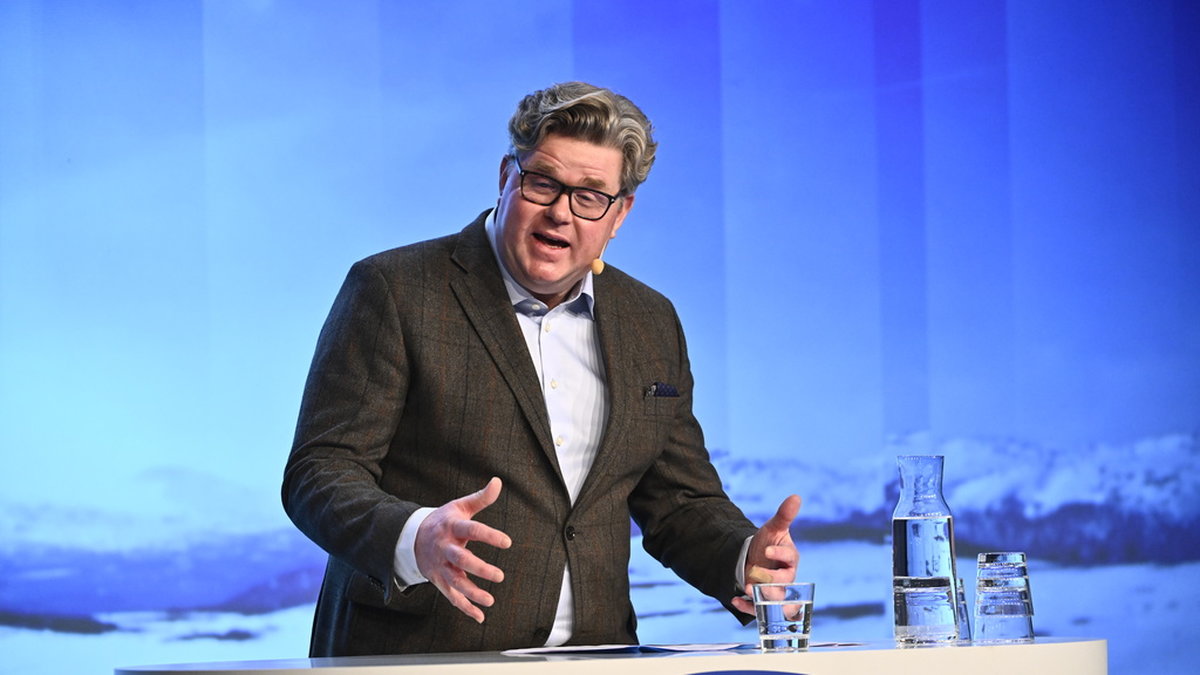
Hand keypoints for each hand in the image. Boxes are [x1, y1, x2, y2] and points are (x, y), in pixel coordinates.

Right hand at [414, 477, 511, 622]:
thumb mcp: (459, 506)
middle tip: (500, 576)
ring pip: (455, 582)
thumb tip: (498, 482)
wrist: (412, 538)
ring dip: (472, 593)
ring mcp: (440, 566)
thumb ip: (480, 498)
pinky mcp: (439, 580)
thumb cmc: (444, 520)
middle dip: (479, 569)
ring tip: (490, 600)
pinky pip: (451, 596)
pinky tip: (480, 616)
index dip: (489, 535)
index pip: (472, 530)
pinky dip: (465, 607)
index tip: (507, 542)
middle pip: (461, 560)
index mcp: (452, 527)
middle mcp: (445, 548)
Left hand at [731, 494, 801, 614]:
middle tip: (755, 575)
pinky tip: (735, 599)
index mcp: (791, 559)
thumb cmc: (768, 543)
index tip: (766, 550)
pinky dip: (747, 606)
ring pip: (775, 599)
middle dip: (770, 581)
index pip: (790, 558)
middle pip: (784, 583)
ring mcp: (775, 590)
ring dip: (761, 597)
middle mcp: (786, 577)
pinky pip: (759, 609)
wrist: (754, 558)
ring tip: (747, 589)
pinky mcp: (763, 600)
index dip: (779, 555)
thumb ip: (784, 515)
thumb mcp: (773, 528)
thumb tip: (796, 497)